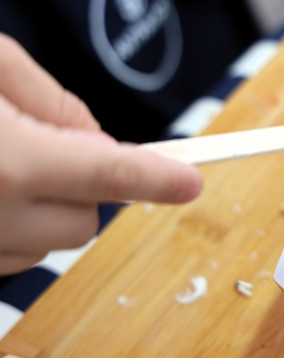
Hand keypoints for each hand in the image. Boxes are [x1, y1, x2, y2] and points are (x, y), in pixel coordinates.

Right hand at [0, 33, 202, 273]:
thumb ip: (53, 102)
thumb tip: (100, 141)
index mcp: (10, 162)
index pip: (108, 175)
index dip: (156, 178)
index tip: (191, 182)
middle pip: (85, 223)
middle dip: (83, 189)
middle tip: (42, 148)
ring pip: (47, 246)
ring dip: (44, 212)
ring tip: (0, 166)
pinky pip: (11, 256)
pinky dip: (12, 229)